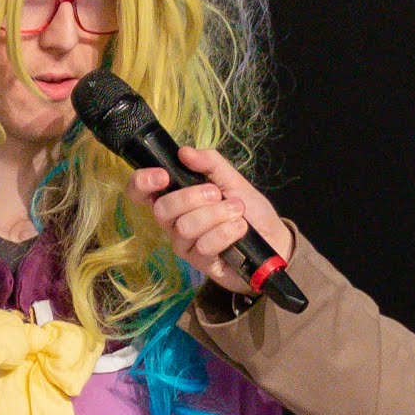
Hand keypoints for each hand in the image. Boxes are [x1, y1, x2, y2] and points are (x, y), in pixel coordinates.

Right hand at [131, 144, 297, 297]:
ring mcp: (185, 245)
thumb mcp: (233, 179)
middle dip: (192, 197)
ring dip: (216, 215)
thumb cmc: (250, 210)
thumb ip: (210, 163)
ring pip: (185, 227)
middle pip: (162, 209)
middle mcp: (174, 222)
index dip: (142, 182)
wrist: (274, 240)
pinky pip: (204, 246)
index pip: (140, 192)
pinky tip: (240, 229)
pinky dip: (226, 232)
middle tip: (217, 194)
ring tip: (238, 211)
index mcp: (176, 197)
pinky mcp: (201, 263)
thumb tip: (184, 152)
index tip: (163, 175)